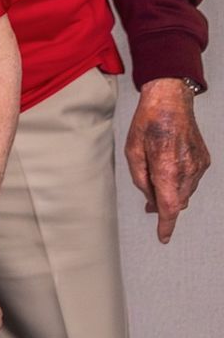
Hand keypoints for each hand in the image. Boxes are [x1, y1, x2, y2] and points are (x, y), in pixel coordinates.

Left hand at [126, 78, 210, 241]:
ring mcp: (199, 165)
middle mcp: (188, 170)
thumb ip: (140, 180)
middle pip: (177, 201)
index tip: (163, 237)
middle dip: (163, 206)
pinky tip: (169, 166)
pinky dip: (180, 181)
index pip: (169, 206)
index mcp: (167, 168)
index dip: (166, 225)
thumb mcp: (132, 151)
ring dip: (171, 193)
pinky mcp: (204, 160)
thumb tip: (150, 200)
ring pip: (185, 192)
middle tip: (149, 205)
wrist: (171, 101)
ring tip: (156, 177)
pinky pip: (192, 180)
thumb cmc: (148, 122)